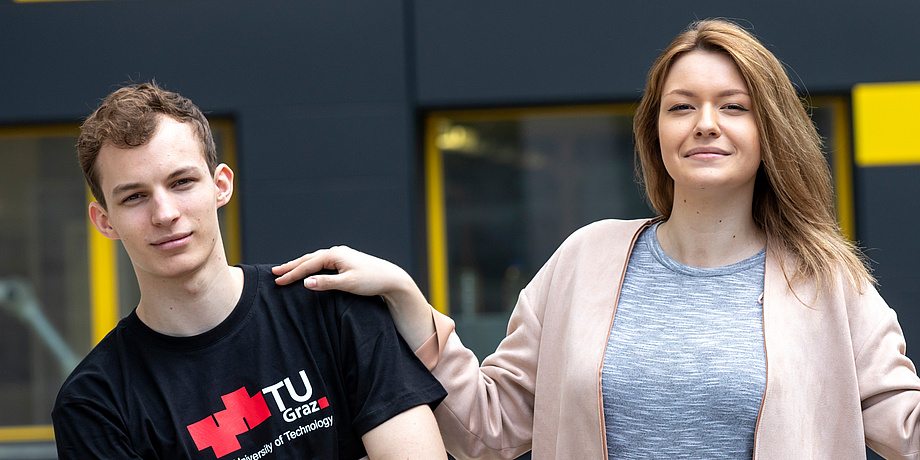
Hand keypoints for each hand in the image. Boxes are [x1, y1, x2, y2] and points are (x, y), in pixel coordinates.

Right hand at [273, 246, 434, 347]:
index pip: (307, 264)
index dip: (291, 274)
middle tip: (273, 273)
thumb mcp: (348, 284)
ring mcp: (341, 256)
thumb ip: (326, 283)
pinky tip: (307, 271)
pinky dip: (310, 267)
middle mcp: (336, 252)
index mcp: (334, 255)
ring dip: (299, 266)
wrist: (391, 279)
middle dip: (291, 267)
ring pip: (314, 260)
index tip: (277, 282)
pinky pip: (322, 264)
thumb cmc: (372, 281)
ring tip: (285, 271)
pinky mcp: (345, 262)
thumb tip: (306, 282)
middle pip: (308, 259)